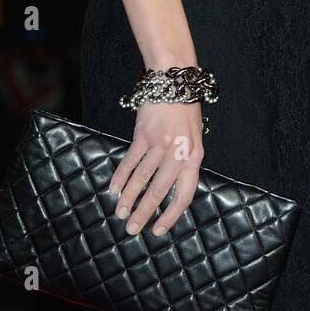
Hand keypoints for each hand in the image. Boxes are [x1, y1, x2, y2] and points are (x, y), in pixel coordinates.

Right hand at [108, 100, 203, 236]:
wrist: (174, 81)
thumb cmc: (186, 110)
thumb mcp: (195, 137)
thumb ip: (185, 161)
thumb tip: (172, 189)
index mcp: (195, 157)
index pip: (184, 195)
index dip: (171, 215)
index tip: (158, 230)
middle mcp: (179, 153)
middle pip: (160, 190)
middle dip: (145, 212)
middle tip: (132, 229)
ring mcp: (160, 143)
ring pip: (142, 178)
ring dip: (129, 197)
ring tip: (120, 213)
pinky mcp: (143, 134)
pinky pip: (130, 160)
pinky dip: (121, 176)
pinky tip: (114, 189)